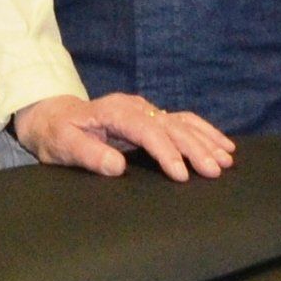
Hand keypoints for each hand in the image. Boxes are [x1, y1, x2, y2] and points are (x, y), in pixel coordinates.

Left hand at [11, 93, 237, 180]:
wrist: (54, 117)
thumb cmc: (57, 134)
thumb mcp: (63, 145)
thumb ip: (88, 154)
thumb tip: (116, 166)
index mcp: (114, 111)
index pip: (146, 129)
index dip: (165, 151)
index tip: (180, 174)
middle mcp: (134, 107)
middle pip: (170, 125)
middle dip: (195, 148)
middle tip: (214, 171)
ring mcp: (144, 109)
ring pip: (182, 122)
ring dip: (206, 140)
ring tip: (227, 160)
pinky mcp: (151, 116)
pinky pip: (183, 121)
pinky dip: (205, 132)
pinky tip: (223, 145)